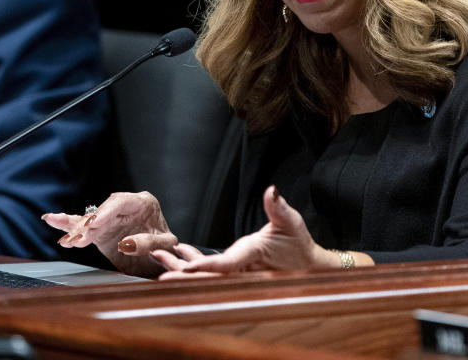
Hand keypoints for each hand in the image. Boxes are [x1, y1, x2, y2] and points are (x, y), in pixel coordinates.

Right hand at [42, 191, 177, 276]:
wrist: (161, 259)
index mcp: (144, 203)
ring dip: (77, 230)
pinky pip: (82, 224)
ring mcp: (111, 217)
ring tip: (68, 241)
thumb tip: (127, 243)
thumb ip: (150, 243)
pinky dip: (67, 224)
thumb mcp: (165, 246)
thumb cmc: (167, 249)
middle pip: (103, 210)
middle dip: (89, 225)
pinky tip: (50, 218)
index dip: (107, 211)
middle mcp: (126, 206)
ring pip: (90, 219)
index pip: (122, 202)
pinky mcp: (100, 229)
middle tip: (80, 238)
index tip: (95, 223)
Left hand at [153, 185, 335, 278]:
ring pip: (205, 275)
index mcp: (252, 258)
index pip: (226, 265)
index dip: (205, 267)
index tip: (186, 266)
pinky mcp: (234, 270)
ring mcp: (236, 273)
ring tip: (158, 258)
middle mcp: (241, 270)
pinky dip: (192, 262)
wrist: (309, 267)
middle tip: (161, 272)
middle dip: (184, 275)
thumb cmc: (300, 245)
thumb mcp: (292, 223)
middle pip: (209, 277)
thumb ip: (278, 207)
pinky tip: (177, 252)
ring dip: (181, 267)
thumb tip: (272, 190)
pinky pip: (210, 269)